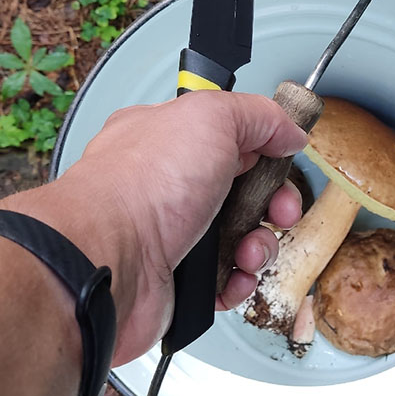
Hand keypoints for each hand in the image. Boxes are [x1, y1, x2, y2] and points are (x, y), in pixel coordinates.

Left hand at [2, 92, 307, 363]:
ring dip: (258, 245)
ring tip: (247, 250)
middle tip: (280, 210)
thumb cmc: (141, 187)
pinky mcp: (175, 280)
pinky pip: (224, 280)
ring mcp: (170, 235)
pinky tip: (232, 276)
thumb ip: (256, 115)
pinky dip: (237, 280)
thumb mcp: (209, 118)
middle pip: (241, 190)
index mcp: (166, 138)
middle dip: (272, 203)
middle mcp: (165, 185)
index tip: (284, 157)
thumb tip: (287, 129)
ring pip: (238, 238)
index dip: (263, 147)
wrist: (107, 262)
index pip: (228, 135)